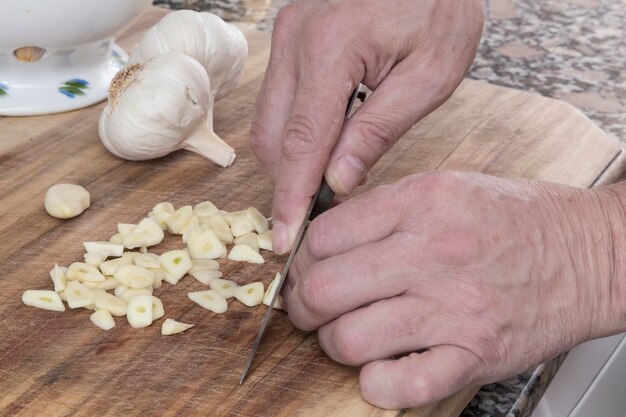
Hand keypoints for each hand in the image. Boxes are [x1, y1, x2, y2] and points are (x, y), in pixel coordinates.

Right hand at [249, 0, 483, 253]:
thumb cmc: (440, 8)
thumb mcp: (428, 75)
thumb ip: (377, 131)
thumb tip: (336, 182)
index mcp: (331, 47)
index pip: (301, 141)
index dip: (291, 196)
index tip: (284, 238)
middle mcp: (294, 38)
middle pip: (272, 136)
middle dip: (291, 179)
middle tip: (325, 206)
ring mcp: (285, 34)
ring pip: (268, 121)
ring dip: (294, 156)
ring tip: (335, 169)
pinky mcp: (288, 37)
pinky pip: (278, 101)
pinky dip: (297, 131)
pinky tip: (329, 139)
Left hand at [283, 171, 622, 408]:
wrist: (590, 252)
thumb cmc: (516, 220)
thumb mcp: (446, 187)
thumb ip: (382, 209)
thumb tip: (320, 238)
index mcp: (422, 204)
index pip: (323, 236)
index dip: (301, 257)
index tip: (306, 268)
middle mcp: (434, 254)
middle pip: (323, 289)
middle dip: (302, 305)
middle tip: (311, 306)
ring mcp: (455, 308)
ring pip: (348, 340)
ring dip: (334, 343)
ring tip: (347, 334)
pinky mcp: (475, 354)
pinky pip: (400, 387)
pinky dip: (376, 385)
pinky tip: (381, 367)